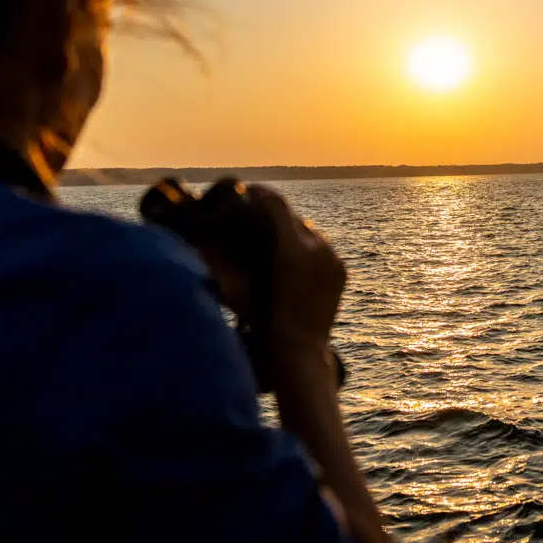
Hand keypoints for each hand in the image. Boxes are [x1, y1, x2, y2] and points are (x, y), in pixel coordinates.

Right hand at [239, 184, 346, 355]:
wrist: (299, 352)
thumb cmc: (260, 324)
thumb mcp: (238, 289)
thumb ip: (222, 259)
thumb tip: (200, 237)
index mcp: (292, 251)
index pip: (276, 204)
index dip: (259, 192)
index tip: (247, 190)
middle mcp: (317, 249)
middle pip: (293, 216)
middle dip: (273, 215)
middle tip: (255, 216)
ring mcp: (333, 259)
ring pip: (309, 232)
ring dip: (291, 233)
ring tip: (273, 242)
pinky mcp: (341, 269)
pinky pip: (322, 248)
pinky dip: (307, 250)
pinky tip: (292, 260)